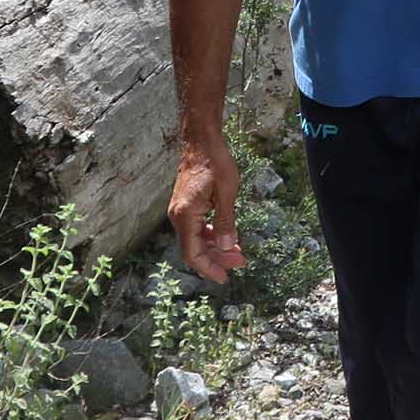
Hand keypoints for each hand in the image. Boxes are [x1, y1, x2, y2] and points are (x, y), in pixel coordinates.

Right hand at [167, 136, 243, 283]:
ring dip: (216, 247)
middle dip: (217, 258)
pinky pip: (197, 228)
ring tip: (238, 251)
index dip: (208, 268)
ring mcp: (181, 211)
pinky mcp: (186, 205)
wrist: (202, 141)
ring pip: (196, 239)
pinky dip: (212, 235)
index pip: (192, 253)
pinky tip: (227, 235)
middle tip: (241, 262)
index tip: (224, 278)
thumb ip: (226, 222)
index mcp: (185, 216)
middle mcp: (178, 216)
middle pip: (195, 248)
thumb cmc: (215, 162)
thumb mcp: (227, 193)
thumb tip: (226, 248)